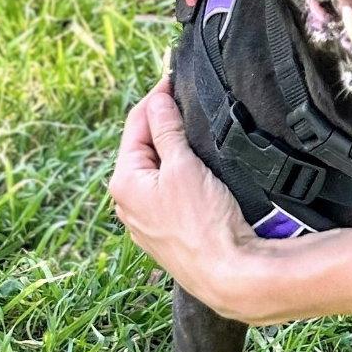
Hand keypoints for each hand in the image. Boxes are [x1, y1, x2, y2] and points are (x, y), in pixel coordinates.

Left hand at [109, 77, 306, 322]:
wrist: (228, 274)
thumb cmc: (203, 222)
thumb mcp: (183, 166)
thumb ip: (167, 130)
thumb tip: (158, 99)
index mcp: (124, 183)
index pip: (135, 125)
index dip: (156, 98)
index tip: (174, 77)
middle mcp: (128, 203)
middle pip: (143, 147)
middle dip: (163, 123)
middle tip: (189, 99)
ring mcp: (147, 221)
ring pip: (157, 170)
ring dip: (173, 148)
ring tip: (195, 129)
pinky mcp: (168, 233)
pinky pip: (169, 191)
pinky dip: (180, 173)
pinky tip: (199, 168)